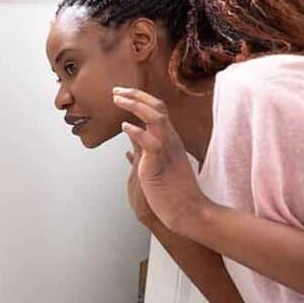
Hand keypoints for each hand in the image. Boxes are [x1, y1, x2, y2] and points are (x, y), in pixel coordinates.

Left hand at [113, 87, 210, 234]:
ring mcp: (167, 152)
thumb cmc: (171, 191)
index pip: (158, 110)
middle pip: (158, 107)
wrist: (188, 212)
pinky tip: (125, 127)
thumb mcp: (155, 163)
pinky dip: (138, 133)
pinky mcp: (160, 166)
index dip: (140, 98)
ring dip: (136, 105)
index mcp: (170, 140)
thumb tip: (130, 140)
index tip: (122, 93)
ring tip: (117, 99)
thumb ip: (144, 149)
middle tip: (116, 91)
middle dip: (136, 95)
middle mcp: (170, 141)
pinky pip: (151, 143)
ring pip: (156, 118)